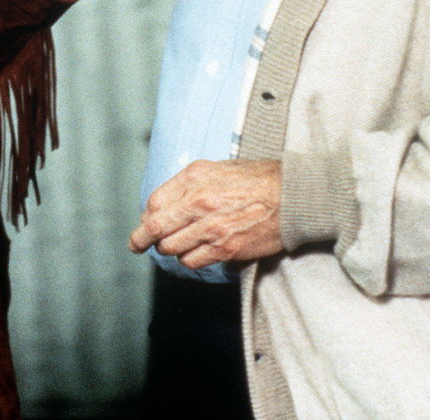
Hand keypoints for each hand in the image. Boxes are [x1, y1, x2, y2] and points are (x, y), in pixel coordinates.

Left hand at [129, 159, 282, 269]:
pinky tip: (193, 253)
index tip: (144, 222)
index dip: (145, 215)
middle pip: (155, 228)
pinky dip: (188, 259)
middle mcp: (199, 202)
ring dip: (169, 248)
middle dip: (140, 239)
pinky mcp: (226, 249)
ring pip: (171, 248)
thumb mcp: (217, 168)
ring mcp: (212, 228)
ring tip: (175, 245)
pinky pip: (192, 261)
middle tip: (136, 245)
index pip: (154, 202)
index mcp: (194, 179)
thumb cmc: (258, 179)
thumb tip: (164, 203)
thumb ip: (188, 183)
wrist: (293, 196)